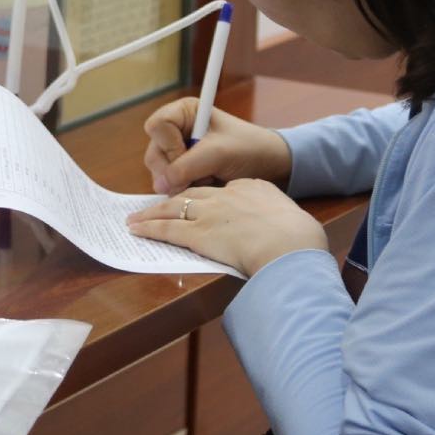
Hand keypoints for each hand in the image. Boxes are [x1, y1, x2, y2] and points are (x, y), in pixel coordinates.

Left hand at [127, 180, 327, 276]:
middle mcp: (227, 195)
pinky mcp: (199, 234)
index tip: (200, 204)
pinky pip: (168, 229)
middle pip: (192, 195)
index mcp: (251, 187)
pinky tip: (137, 230)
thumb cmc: (299, 238)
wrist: (290, 246)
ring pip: (173, 208)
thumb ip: (280, 218)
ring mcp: (211, 213)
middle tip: (157, 204)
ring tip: (136, 218)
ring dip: (152, 213)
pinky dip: (149, 228)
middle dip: (172, 200)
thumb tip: (283, 228)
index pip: (223, 191)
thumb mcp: (293, 218)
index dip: (207, 199)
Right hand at [142, 99, 291, 196]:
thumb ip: (185, 166)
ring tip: (207, 178)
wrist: (270, 166)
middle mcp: (177, 130)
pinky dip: (184, 189)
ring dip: (180, 182)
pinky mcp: (182, 172)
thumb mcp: (218, 154)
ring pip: (159, 172)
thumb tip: (160, 184)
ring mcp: (178, 152)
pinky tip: (204, 185)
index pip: (157, 127)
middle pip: (154, 152)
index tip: (189, 154)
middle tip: (199, 174)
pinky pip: (169, 184)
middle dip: (173, 169)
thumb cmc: (249, 149)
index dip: (169, 145)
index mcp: (185, 112)